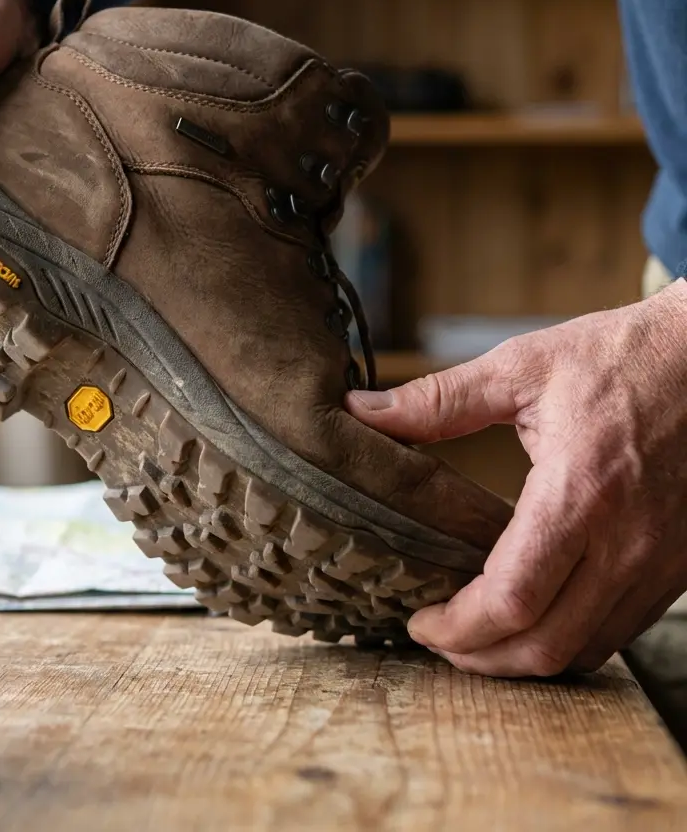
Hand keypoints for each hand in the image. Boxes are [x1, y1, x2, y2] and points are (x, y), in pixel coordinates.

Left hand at [347, 280, 686, 676]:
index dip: (457, 628)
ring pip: (587, 650)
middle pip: (547, 646)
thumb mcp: (521, 367)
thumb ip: (437, 400)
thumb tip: (361, 410)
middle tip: (438, 639)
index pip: (512, 598)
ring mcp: (662, 562)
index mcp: (581, 492)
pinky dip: (569, 640)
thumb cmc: (618, 356)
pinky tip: (535, 616)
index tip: (419, 621)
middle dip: (481, 659)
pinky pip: (620, 630)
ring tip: (477, 636)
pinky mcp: (679, 566)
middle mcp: (628, 542)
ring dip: (525, 658)